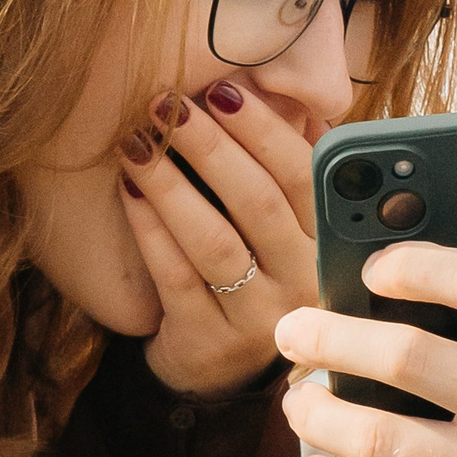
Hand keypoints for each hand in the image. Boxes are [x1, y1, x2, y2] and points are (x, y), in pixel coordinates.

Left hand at [124, 81, 318, 397]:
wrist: (221, 370)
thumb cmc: (253, 275)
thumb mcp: (285, 229)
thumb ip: (287, 170)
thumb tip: (269, 85)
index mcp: (329, 244)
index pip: (305, 177)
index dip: (264, 130)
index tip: (222, 89)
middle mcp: (303, 283)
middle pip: (259, 204)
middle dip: (211, 146)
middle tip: (168, 104)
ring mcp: (259, 319)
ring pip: (215, 241)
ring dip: (172, 184)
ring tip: (137, 141)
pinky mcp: (210, 342)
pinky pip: (177, 277)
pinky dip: (151, 229)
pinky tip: (127, 190)